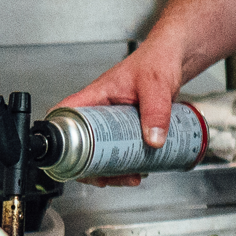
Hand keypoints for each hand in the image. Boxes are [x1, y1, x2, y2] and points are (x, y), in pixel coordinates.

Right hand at [58, 41, 185, 185]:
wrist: (175, 58)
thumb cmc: (159, 59)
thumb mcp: (157, 84)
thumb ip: (156, 111)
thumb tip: (153, 140)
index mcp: (96, 96)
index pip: (64, 115)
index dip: (59, 138)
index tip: (67, 158)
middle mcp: (100, 110)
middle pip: (81, 143)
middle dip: (91, 166)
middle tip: (107, 178)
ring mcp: (113, 120)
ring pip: (101, 150)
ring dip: (111, 169)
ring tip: (129, 178)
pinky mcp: (128, 127)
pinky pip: (120, 148)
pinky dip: (127, 162)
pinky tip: (139, 169)